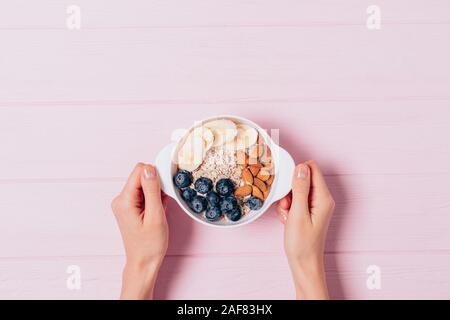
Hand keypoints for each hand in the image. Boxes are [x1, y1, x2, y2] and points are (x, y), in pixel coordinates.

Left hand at [111, 163, 168, 298]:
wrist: (144, 262)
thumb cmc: (150, 244)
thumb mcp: (155, 216)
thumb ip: (152, 190)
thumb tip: (149, 169)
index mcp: (124, 200)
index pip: (139, 171)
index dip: (155, 176)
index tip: (164, 189)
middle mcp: (121, 199)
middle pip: (141, 177)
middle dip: (156, 185)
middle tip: (162, 204)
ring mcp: (124, 203)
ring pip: (144, 184)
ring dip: (155, 193)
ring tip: (159, 210)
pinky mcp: (130, 207)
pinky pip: (144, 193)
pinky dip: (153, 199)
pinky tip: (157, 211)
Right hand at [277, 160, 334, 299]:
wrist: (304, 263)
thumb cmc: (302, 243)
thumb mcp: (297, 213)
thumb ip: (300, 189)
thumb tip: (301, 167)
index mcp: (323, 197)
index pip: (312, 168)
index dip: (297, 174)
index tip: (289, 189)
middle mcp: (322, 199)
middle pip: (303, 179)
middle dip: (290, 190)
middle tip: (288, 207)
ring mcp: (316, 205)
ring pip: (297, 190)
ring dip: (288, 200)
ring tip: (288, 216)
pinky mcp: (309, 211)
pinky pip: (296, 200)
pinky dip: (289, 208)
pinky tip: (288, 220)